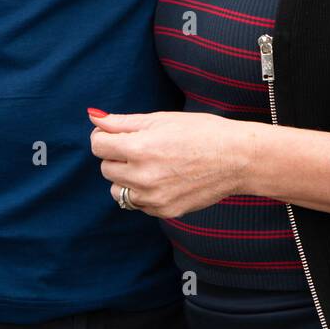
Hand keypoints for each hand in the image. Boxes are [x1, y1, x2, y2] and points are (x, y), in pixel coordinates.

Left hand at [88, 110, 249, 218]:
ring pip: (117, 190)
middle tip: (141, 146)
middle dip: (117, 156)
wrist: (236, 159)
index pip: (97, 145)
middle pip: (105, 167)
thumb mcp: (160, 120)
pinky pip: (137, 204)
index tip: (117, 133)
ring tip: (150, 164)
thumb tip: (93, 117)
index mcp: (140, 147)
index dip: (105, 136)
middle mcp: (143, 176)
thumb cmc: (201, 132)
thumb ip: (122, 122)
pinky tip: (163, 178)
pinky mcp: (164, 211)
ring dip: (126, 177)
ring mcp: (153, 198)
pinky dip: (142, 192)